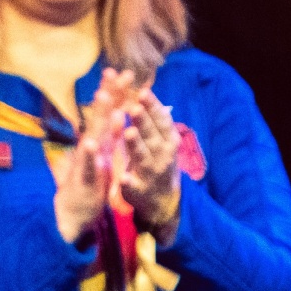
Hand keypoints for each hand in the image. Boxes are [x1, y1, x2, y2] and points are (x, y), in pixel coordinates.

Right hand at [53, 70, 141, 244]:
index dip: (117, 92)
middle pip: (101, 116)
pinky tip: (90, 144)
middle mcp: (92, 146)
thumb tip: (119, 112)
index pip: (110, 113)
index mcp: (100, 141)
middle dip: (108, 94)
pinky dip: (89, 155)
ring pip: (94, 135)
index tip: (126, 72)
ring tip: (103, 97)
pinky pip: (88, 166)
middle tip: (114, 72)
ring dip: (98, 117)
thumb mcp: (103, 155)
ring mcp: (87, 160)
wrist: (72, 212)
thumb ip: (109, 134)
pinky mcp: (85, 179)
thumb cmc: (89, 181)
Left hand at [119, 92, 183, 238]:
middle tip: (135, 107)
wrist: (163, 200)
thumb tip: (145, 90)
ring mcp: (150, 174)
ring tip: (129, 133)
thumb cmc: (160, 161)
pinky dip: (128, 182)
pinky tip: (122, 178)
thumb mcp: (163, 141)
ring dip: (137, 145)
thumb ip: (154, 119)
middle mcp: (162, 156)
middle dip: (144, 122)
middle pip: (152, 136)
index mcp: (168, 141)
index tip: (143, 92)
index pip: (162, 121)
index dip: (153, 107)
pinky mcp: (138, 190)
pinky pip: (132, 186)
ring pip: (142, 158)